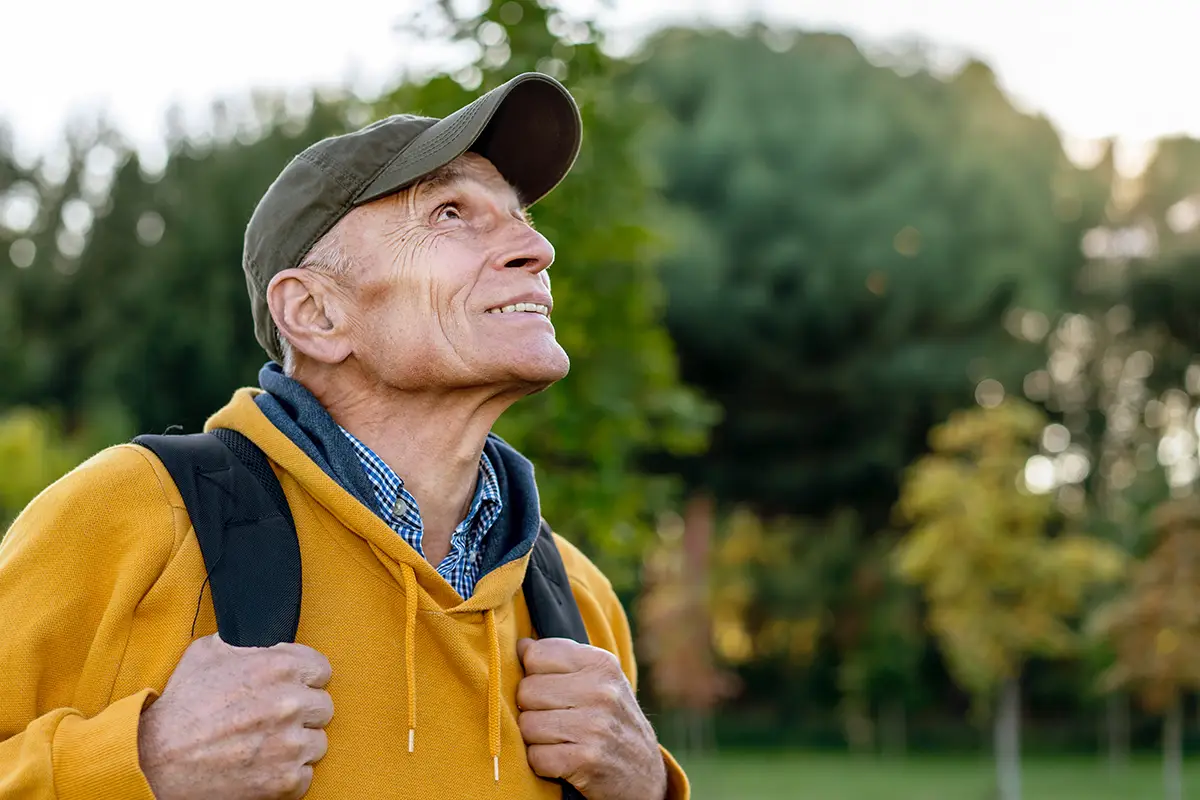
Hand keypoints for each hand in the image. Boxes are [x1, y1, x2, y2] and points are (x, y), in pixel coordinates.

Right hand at [138, 634, 333, 799]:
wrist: (154, 759)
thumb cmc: (181, 705)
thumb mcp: (209, 652)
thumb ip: (248, 644)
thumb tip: (264, 640)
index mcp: (280, 667)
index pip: (321, 670)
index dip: (304, 680)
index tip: (291, 690)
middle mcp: (291, 703)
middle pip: (323, 707)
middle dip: (302, 713)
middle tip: (273, 722)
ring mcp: (290, 744)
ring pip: (317, 742)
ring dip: (296, 745)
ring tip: (265, 745)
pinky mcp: (285, 780)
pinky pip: (305, 775)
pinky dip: (286, 775)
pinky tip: (261, 767)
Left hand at [516, 637, 666, 799]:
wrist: (644, 774)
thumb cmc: (612, 720)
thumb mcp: (600, 680)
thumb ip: (562, 660)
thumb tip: (522, 645)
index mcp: (601, 663)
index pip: (536, 655)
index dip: (534, 675)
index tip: (552, 690)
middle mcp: (601, 691)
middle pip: (526, 691)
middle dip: (532, 709)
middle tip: (558, 719)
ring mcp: (595, 726)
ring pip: (527, 725)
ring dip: (536, 738)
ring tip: (561, 739)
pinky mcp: (587, 760)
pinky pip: (536, 757)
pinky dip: (542, 763)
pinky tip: (563, 759)